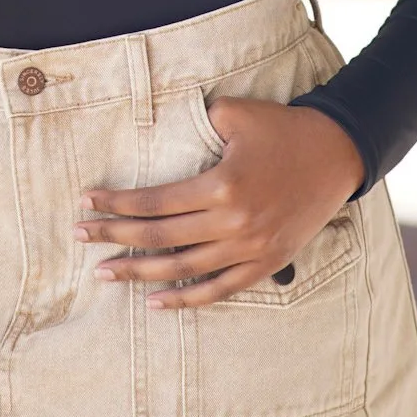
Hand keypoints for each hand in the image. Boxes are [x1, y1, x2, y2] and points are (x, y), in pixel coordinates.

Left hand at [76, 99, 363, 307]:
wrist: (336, 155)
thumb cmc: (281, 128)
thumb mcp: (236, 114)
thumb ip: (195, 123)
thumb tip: (160, 131)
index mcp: (221, 185)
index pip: (154, 201)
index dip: (116, 203)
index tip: (86, 202)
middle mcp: (233, 222)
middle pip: (159, 237)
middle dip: (114, 236)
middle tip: (79, 236)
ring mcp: (250, 248)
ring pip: (183, 269)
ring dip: (139, 273)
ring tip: (104, 272)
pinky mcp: (266, 264)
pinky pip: (219, 289)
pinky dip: (186, 299)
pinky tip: (155, 302)